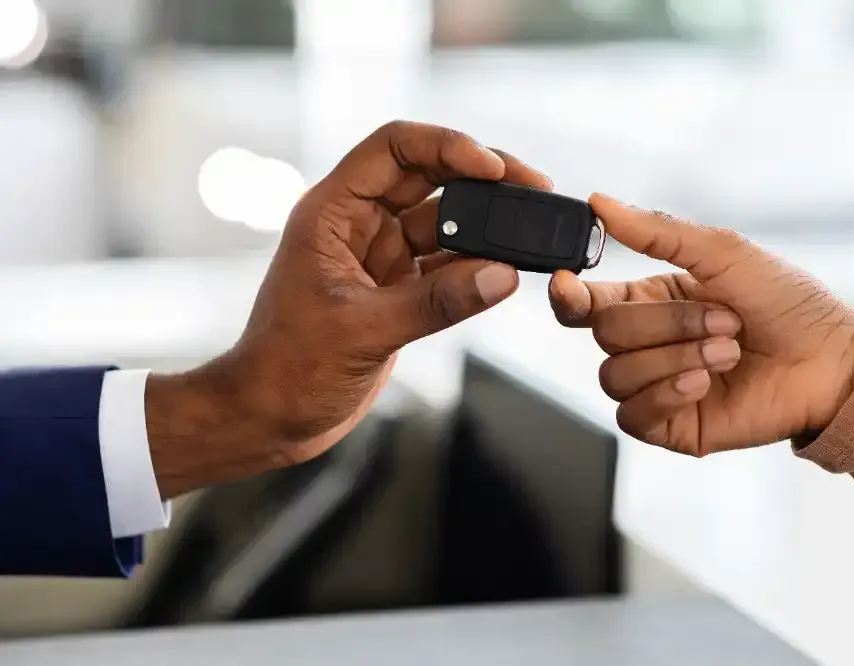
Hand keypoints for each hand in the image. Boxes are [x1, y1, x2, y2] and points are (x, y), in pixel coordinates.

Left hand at [147, 121, 551, 496]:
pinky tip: (508, 269)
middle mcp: (357, 226)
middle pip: (429, 177)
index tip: (492, 167)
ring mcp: (379, 257)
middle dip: (482, 178)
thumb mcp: (362, 331)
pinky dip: (478, 265)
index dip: (446, 146)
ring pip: (445, 221)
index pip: (393, 150)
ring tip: (530, 228)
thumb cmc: (285, 369)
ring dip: (486, 224)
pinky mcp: (396, 290)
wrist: (269, 417)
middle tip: (532, 186)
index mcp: (332, 214)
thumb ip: (435, 303)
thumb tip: (502, 276)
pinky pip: (447, 264)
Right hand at [549, 194, 853, 456]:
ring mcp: (655, 386)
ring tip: (726, 353)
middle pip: (604, 335)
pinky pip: (632, 415)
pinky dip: (666, 394)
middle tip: (724, 320)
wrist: (831, 362)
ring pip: (614, 376)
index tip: (570, 284)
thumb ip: (657, 232)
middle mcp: (647, 343)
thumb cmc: (787, 302)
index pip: (586, 302)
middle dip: (666, 324)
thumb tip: (600, 203)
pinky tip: (703, 383)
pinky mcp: (669, 425)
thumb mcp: (724, 252)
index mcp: (650, 300)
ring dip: (675, 358)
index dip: (569, 295)